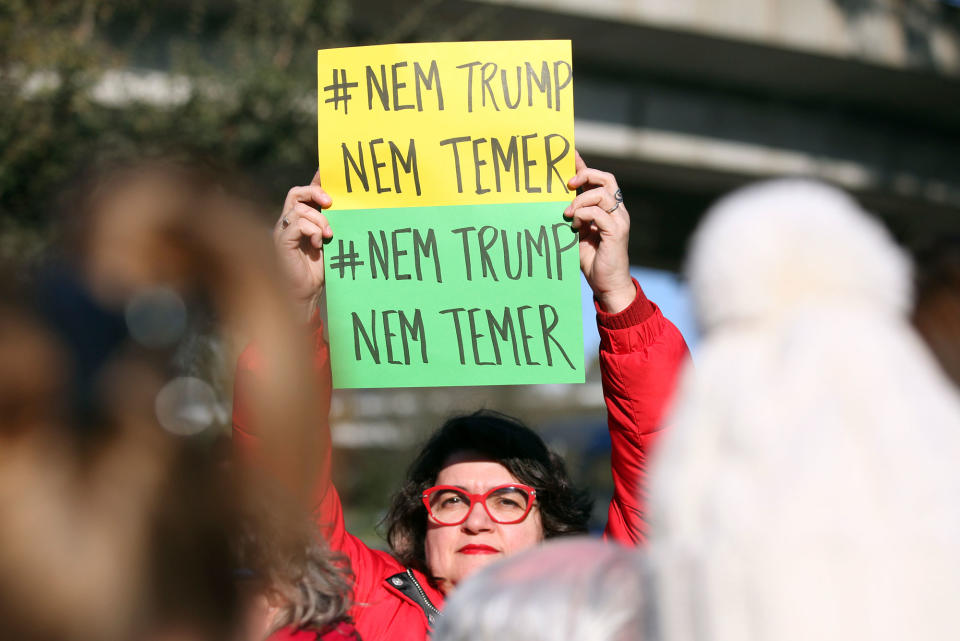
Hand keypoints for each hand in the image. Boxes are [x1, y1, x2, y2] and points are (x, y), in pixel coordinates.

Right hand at [274, 171, 333, 318]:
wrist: (306, 294)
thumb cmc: (320, 270)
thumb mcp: (331, 242)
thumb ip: (334, 224)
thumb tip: (349, 205)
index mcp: (301, 219)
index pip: (305, 192)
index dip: (316, 182)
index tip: (329, 174)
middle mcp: (289, 222)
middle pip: (296, 192)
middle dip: (315, 192)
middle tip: (331, 203)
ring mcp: (283, 231)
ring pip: (298, 208)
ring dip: (318, 219)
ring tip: (328, 235)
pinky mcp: (281, 242)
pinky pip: (295, 224)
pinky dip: (311, 230)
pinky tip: (319, 243)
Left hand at [565, 151, 634, 313]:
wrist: (607, 285)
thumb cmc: (592, 261)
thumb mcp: (578, 234)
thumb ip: (573, 217)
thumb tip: (556, 203)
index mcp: (607, 210)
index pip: (599, 181)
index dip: (584, 167)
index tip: (569, 155)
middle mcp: (616, 212)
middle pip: (607, 179)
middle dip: (586, 175)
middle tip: (568, 184)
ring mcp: (619, 221)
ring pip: (602, 194)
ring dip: (580, 200)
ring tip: (568, 214)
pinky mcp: (617, 232)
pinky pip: (599, 214)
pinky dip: (584, 215)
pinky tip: (575, 225)